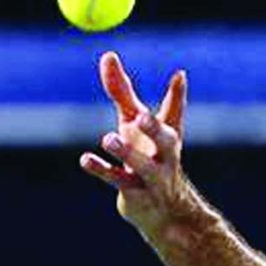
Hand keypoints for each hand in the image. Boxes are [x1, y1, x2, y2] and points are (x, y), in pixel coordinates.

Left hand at [79, 51, 188, 234]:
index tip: (179, 75)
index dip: (178, 95)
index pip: (175, 113)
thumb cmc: (146, 155)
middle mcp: (165, 156)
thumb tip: (108, 55)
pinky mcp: (135, 193)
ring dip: (126, 153)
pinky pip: (118, 181)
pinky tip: (86, 160)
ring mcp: (152, 177)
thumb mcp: (132, 123)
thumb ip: (122, 91)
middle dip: (155, 129)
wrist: (162, 210)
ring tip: (108, 139)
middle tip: (141, 116)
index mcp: (168, 136)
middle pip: (166, 141)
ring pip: (143, 166)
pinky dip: (101, 170)